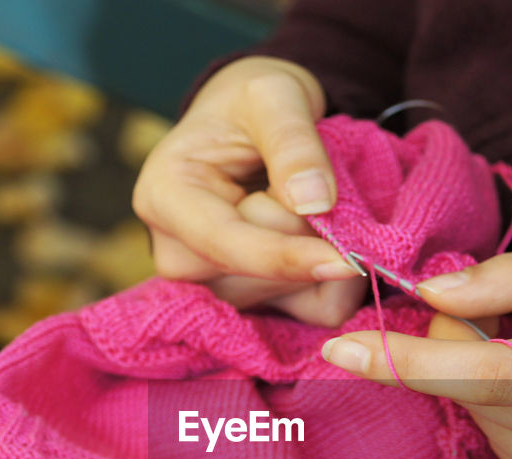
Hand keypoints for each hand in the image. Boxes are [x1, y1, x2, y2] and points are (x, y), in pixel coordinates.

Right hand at [132, 56, 365, 325]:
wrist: (251, 125)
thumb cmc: (252, 104)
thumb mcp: (273, 96)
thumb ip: (292, 142)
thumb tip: (315, 203)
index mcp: (164, 199)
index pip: (226, 244)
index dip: (286, 256)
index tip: (347, 259)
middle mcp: (178, 254)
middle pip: (263, 275)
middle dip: (306, 234)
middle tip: (309, 179)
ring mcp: (212, 285)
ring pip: (292, 293)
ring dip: (320, 249)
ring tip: (306, 198)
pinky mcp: (253, 301)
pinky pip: (315, 309)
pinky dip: (338, 280)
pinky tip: (325, 236)